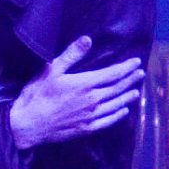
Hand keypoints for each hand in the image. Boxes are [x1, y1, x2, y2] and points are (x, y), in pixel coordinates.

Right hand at [8, 37, 143, 149]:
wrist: (28, 124)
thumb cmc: (37, 95)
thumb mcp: (51, 69)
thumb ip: (71, 55)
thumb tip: (87, 39)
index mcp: (84, 83)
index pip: (112, 73)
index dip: (126, 67)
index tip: (136, 62)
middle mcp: (92, 100)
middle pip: (117, 88)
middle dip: (130, 80)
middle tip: (140, 74)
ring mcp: (90, 116)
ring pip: (115, 105)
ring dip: (127, 97)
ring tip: (136, 91)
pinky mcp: (86, 128)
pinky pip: (107, 121)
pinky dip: (118, 116)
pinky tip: (123, 112)